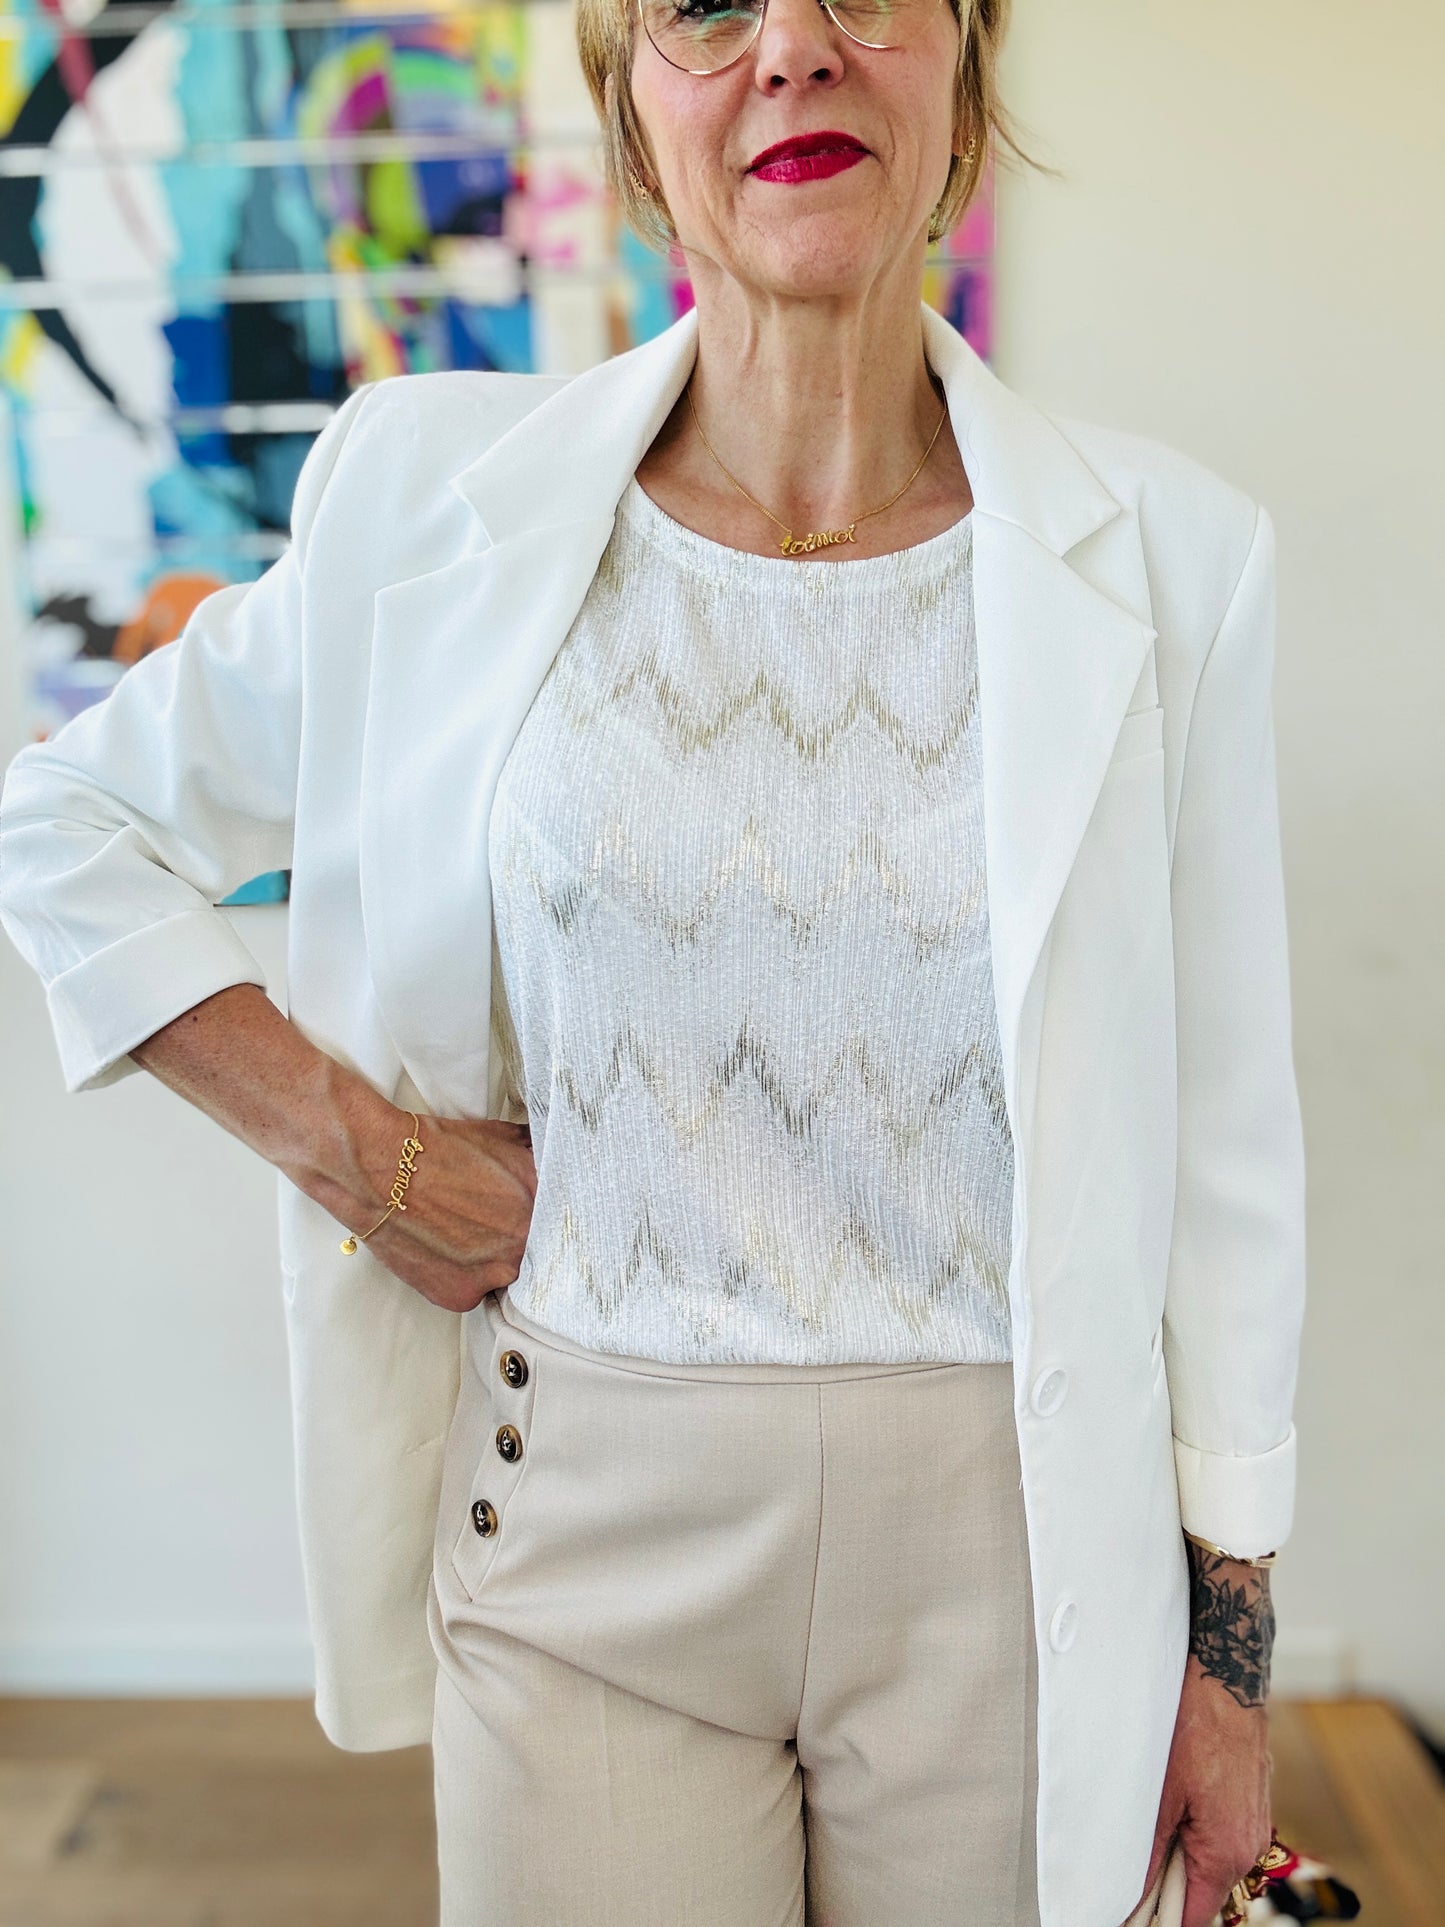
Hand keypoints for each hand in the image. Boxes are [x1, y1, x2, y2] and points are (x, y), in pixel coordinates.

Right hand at [299, 1078, 537, 1312]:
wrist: (382, 1167)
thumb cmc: (439, 1148)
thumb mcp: (504, 1138)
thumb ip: (535, 1156)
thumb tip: (549, 1156)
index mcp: (542, 1201)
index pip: (563, 1222)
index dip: (547, 1219)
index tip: (533, 1215)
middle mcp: (525, 1242)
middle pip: (536, 1251)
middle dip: (520, 1239)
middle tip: (494, 1224)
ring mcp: (495, 1273)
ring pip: (507, 1274)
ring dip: (494, 1260)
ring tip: (466, 1235)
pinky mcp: (461, 1295)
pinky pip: (475, 1291)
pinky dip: (464, 1276)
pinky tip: (446, 1250)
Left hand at [1131, 1547, 1275, 1926]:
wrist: (1228, 1671)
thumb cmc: (1196, 1725)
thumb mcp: (1160, 1791)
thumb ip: (1145, 1849)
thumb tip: (1129, 1891)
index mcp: (1225, 1852)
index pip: (1191, 1917)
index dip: (1157, 1919)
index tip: (1129, 1914)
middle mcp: (1247, 1845)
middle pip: (1201, 1893)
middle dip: (1164, 1888)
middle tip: (1126, 1869)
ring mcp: (1252, 1822)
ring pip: (1208, 1862)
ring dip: (1176, 1857)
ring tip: (1145, 1827)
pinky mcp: (1248, 1799)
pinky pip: (1217, 1833)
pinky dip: (1191, 1831)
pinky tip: (1167, 1805)